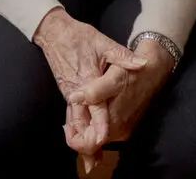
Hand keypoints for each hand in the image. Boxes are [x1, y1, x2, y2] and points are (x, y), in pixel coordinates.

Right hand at [33, 10, 147, 153]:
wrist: (53, 32)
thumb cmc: (78, 36)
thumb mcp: (102, 42)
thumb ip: (123, 56)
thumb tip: (142, 63)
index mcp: (86, 79)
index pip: (95, 105)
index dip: (100, 122)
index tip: (104, 137)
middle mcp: (76, 91)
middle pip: (81, 122)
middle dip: (87, 142)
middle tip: (94, 162)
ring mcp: (69, 93)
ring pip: (74, 122)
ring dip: (81, 141)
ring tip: (90, 161)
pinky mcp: (67, 93)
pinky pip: (71, 116)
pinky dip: (75, 131)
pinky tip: (79, 141)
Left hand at [63, 38, 174, 161]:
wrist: (152, 71)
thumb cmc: (132, 74)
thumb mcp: (113, 78)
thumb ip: (95, 91)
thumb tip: (74, 99)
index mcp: (114, 124)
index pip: (88, 146)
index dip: (73, 137)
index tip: (67, 121)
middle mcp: (119, 132)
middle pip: (90, 143)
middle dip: (77, 127)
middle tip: (72, 106)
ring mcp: (122, 129)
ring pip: (95, 136)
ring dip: (84, 123)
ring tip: (79, 103)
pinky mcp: (124, 123)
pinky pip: (103, 130)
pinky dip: (92, 122)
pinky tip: (88, 107)